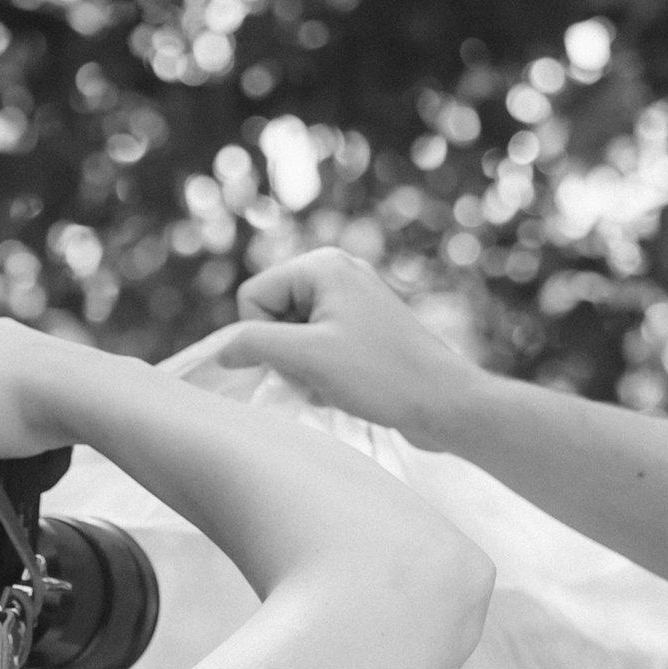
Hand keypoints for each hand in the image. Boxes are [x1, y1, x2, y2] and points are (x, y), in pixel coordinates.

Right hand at [185, 250, 483, 448]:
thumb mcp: (307, 358)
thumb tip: (222, 352)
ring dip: (303, 370)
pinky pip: (318, 349)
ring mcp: (353, 300)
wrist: (445, 403)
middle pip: (273, 317)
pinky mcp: (364, 329)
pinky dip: (322, 373)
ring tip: (337, 384)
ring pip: (294, 338)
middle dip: (286, 355)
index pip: (253, 297)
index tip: (298, 360)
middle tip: (320, 375)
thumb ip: (255, 346)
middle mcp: (337, 272)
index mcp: (322, 265)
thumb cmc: (381, 375)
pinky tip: (346, 389)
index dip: (263, 338)